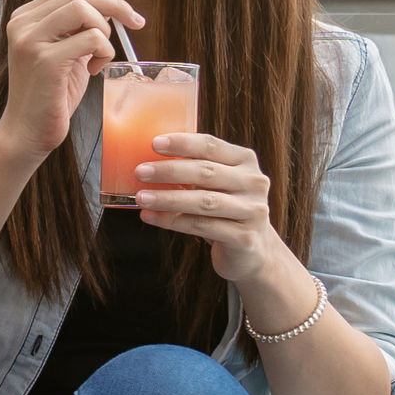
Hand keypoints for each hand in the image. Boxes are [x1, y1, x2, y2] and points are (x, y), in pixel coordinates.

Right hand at [0, 0, 142, 163]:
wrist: (28, 132)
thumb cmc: (52, 94)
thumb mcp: (68, 51)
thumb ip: (82, 26)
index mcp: (26, 16)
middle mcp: (23, 22)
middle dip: (116, 4)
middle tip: (136, 22)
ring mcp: (30, 40)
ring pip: (82, 8)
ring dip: (105, 30)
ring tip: (102, 55)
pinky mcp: (45, 60)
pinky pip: (90, 39)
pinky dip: (104, 52)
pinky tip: (94, 69)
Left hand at [130, 130, 289, 286]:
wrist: (254, 251)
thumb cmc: (226, 210)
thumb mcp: (218, 184)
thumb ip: (195, 169)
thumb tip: (148, 160)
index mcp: (245, 161)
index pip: (211, 145)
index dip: (182, 143)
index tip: (154, 143)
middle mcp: (253, 183)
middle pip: (206, 172)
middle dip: (169, 171)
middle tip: (141, 172)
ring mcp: (252, 211)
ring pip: (204, 201)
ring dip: (168, 198)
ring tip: (141, 197)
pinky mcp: (245, 237)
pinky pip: (202, 226)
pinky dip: (173, 221)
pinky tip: (151, 217)